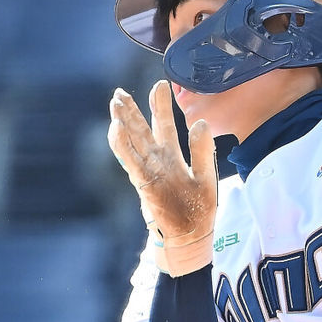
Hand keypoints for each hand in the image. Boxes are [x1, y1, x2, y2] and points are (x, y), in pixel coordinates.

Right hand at [108, 80, 216, 275]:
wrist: (192, 238)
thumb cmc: (198, 210)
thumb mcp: (206, 176)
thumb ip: (202, 150)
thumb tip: (201, 122)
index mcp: (172, 157)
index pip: (164, 125)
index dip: (161, 106)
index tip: (161, 84)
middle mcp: (157, 161)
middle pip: (142, 130)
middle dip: (132, 111)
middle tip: (120, 92)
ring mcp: (148, 171)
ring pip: (132, 142)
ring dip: (123, 123)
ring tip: (115, 103)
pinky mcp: (144, 184)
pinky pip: (131, 161)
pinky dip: (123, 145)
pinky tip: (116, 128)